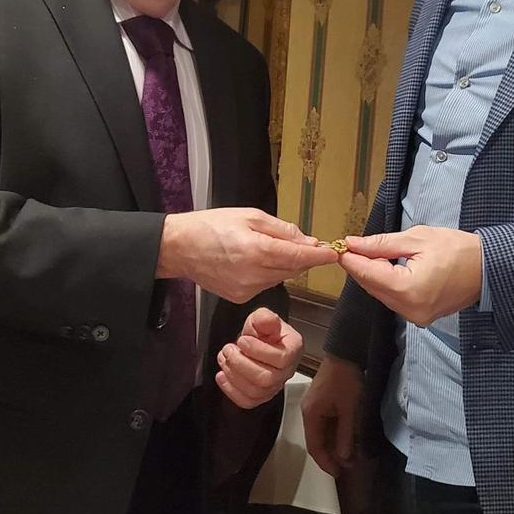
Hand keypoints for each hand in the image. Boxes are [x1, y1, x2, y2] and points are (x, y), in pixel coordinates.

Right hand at [157, 207, 336, 302]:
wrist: (180, 247)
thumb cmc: (212, 225)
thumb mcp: (250, 216)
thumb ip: (282, 230)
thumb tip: (308, 240)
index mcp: (257, 250)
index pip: (298, 256)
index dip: (319, 255)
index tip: (334, 253)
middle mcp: (254, 274)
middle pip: (293, 268)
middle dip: (303, 257)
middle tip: (307, 244)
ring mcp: (247, 289)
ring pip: (280, 277)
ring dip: (285, 264)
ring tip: (268, 247)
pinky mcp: (240, 298)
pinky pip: (265, 284)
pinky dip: (268, 273)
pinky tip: (254, 261)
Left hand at [216, 307, 302, 408]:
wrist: (258, 342)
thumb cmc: (264, 331)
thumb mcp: (263, 317)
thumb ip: (265, 317)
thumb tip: (267, 321)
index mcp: (293, 349)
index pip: (281, 358)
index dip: (258, 350)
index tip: (242, 340)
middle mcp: (287, 371)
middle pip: (266, 378)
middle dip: (242, 364)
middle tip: (228, 350)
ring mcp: (275, 386)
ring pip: (255, 391)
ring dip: (234, 375)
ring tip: (224, 358)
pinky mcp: (261, 396)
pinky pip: (247, 401)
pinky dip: (231, 390)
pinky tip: (222, 376)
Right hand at [302, 355, 363, 477]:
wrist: (345, 351)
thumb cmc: (346, 380)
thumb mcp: (349, 409)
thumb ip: (345, 434)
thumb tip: (344, 457)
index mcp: (311, 414)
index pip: (314, 446)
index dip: (326, 462)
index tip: (338, 474)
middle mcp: (308, 411)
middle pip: (315, 440)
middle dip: (330, 455)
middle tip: (346, 467)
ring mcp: (313, 405)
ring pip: (320, 432)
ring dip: (332, 444)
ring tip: (347, 455)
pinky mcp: (320, 400)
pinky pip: (324, 422)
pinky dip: (333, 433)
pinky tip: (343, 438)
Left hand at [338, 225, 482, 325]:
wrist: (488, 269)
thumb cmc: (457, 249)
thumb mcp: (417, 239)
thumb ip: (381, 244)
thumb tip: (353, 244)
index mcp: (408, 289)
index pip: (368, 274)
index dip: (350, 259)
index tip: (338, 246)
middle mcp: (408, 309)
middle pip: (371, 286)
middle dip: (359, 266)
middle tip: (350, 246)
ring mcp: (414, 317)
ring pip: (380, 294)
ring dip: (371, 275)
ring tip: (366, 252)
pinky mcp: (419, 317)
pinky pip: (393, 299)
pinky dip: (384, 283)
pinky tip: (383, 267)